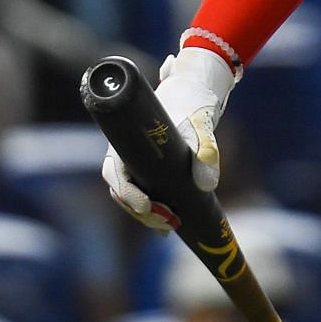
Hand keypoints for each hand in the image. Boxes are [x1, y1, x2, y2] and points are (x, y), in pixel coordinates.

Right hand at [102, 47, 234, 230]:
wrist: (193, 95)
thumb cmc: (190, 105)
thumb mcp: (201, 124)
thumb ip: (206, 150)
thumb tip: (206, 185)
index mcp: (126, 139)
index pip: (114, 172)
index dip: (126, 193)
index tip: (145, 205)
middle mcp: (124, 153)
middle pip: (121, 190)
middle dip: (141, 211)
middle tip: (167, 223)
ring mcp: (134, 164)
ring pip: (131, 197)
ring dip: (148, 215)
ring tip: (170, 227)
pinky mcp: (148, 172)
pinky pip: (144, 195)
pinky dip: (155, 211)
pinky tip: (171, 224)